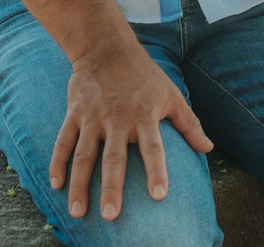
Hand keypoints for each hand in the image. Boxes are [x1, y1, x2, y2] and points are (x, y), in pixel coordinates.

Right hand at [49, 38, 213, 221]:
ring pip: (84, 155)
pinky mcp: (74, 113)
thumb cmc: (144, 75)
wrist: (106, 47)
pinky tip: (55, 184)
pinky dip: (57, 162)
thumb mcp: (171, 94)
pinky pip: (63, 141)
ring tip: (78, 212)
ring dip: (79, 184)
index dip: (157, 170)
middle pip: (114, 157)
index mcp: (144, 115)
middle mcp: (118, 118)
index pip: (153, 147)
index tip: (159, 196)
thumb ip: (189, 124)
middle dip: (111, 187)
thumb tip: (208, 149)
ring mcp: (93, 116)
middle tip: (111, 215)